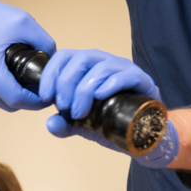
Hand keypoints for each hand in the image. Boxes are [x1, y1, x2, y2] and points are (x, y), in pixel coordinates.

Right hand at [0, 0, 55, 110]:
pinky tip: (12, 74)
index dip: (37, 102)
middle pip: (8, 103)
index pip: (15, 99)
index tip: (51, 96)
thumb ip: (46, 43)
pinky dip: (2, 89)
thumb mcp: (25, 22)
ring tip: (30, 79)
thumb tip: (56, 64)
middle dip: (29, 100)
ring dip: (15, 95)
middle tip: (45, 88)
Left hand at [41, 49, 177, 168]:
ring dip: (84, 89)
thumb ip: (67, 124)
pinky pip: (126, 75)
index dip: (51, 73)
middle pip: (82, 57)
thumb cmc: (116, 122)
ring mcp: (126, 70)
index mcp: (90, 68)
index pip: (65, 56)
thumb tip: (51, 123)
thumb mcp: (85, 126)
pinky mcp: (143, 81)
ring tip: (79, 112)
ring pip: (102, 66)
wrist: (145, 134)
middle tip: (63, 106)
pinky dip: (110, 84)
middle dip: (66, 82)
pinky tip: (100, 97)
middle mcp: (107, 63)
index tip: (45, 97)